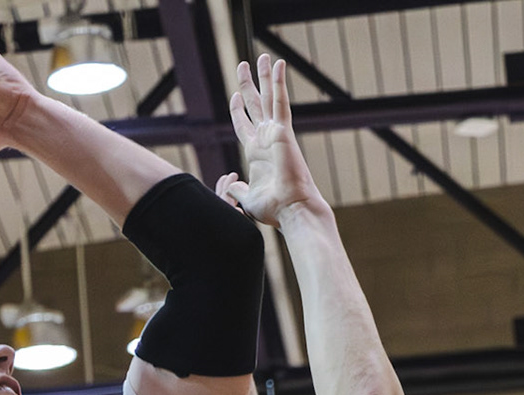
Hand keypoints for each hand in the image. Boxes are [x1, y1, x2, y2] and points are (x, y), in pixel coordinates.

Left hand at [217, 56, 324, 225]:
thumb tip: (230, 185)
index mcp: (257, 153)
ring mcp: (276, 133)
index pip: (245, 125)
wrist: (292, 210)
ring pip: (269, 97)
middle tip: (244, 64)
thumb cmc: (274, 210)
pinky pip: (281, 101)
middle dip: (249, 84)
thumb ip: (236, 190)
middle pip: (256, 105)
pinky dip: (279, 82)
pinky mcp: (284, 131)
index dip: (238, 110)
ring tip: (262, 56)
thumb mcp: (246, 199)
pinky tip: (279, 63)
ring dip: (265, 77)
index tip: (234, 95)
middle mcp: (267, 139)